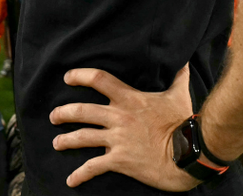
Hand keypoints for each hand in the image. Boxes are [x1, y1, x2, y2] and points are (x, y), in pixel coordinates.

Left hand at [49, 66, 200, 190]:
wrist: (188, 153)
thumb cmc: (183, 123)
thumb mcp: (179, 96)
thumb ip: (178, 77)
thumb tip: (183, 62)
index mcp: (129, 99)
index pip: (98, 79)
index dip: (80, 76)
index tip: (68, 78)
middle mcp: (118, 117)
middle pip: (81, 111)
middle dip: (63, 113)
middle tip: (54, 116)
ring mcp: (117, 139)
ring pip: (82, 137)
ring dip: (66, 140)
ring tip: (57, 143)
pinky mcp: (119, 160)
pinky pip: (93, 167)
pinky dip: (80, 175)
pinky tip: (71, 180)